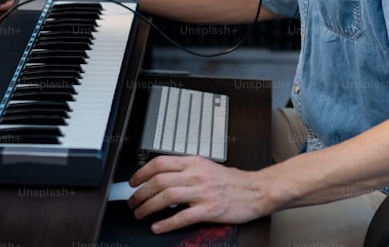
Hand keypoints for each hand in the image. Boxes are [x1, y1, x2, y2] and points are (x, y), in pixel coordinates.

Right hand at [0, 0, 112, 10]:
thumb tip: (38, 1)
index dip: (17, 1)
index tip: (5, 7)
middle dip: (19, 4)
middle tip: (6, 12)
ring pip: (40, 0)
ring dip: (29, 7)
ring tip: (17, 15)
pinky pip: (48, 4)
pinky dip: (39, 9)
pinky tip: (36, 17)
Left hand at [127, 155, 268, 233]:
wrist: (256, 191)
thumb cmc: (233, 181)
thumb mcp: (207, 166)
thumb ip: (186, 169)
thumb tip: (162, 176)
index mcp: (194, 162)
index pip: (160, 162)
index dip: (141, 173)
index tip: (133, 182)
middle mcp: (197, 174)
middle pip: (159, 180)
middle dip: (141, 193)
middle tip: (132, 202)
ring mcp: (203, 192)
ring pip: (167, 197)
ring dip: (148, 207)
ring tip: (140, 214)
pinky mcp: (209, 209)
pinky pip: (182, 216)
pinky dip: (166, 223)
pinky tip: (157, 227)